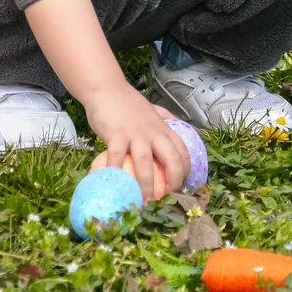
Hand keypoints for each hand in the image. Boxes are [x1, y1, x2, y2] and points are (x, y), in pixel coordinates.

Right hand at [82, 84, 189, 202]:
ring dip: (147, 185)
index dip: (185, 171)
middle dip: (173, 183)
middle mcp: (153, 132)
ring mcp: (135, 134)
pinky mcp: (116, 135)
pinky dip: (115, 173)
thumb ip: (165, 117)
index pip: (183, 152)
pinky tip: (114, 185)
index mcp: (164, 128)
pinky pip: (117, 157)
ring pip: (146, 163)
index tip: (180, 187)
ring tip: (145, 202)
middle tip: (167, 200)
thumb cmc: (128, 102)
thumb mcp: (153, 109)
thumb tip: (177, 124)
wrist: (106, 89)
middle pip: (172, 160)